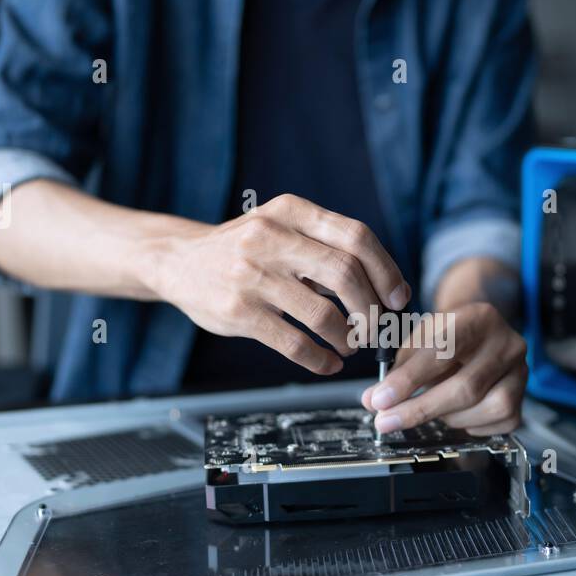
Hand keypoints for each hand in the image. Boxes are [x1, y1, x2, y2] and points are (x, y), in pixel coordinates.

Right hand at [147, 194, 409, 374]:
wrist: (178, 260)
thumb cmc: (243, 247)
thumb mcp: (282, 226)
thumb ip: (325, 244)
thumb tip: (385, 285)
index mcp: (291, 211)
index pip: (356, 236)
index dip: (386, 270)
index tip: (398, 298)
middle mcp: (271, 238)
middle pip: (345, 274)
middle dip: (371, 309)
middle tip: (377, 329)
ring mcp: (251, 275)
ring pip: (323, 314)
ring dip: (348, 338)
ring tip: (350, 346)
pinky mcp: (238, 311)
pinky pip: (293, 342)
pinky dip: (319, 359)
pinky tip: (327, 363)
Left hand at [360, 301, 526, 434]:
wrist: (481, 333)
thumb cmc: (448, 336)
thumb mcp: (420, 339)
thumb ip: (398, 368)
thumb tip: (373, 401)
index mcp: (479, 318)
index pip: (443, 351)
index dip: (409, 380)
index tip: (380, 400)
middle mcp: (507, 343)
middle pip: (465, 387)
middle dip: (419, 409)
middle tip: (385, 421)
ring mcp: (521, 372)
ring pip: (484, 408)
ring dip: (447, 417)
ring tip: (431, 408)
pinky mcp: (524, 397)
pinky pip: (498, 423)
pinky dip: (470, 425)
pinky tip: (456, 414)